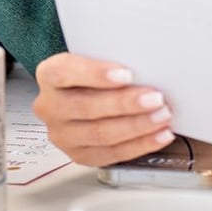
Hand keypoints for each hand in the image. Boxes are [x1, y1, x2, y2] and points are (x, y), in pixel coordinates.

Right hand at [33, 53, 174, 166]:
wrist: (81, 91)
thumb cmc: (92, 71)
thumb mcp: (94, 55)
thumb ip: (110, 58)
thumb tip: (145, 64)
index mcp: (49, 74)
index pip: (66, 73)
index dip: (96, 74)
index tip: (127, 74)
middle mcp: (50, 106)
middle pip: (87, 107)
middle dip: (125, 104)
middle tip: (156, 98)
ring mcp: (62, 134)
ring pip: (100, 134)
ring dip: (137, 127)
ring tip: (162, 116)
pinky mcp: (79, 154)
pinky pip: (111, 154)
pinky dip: (140, 145)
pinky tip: (159, 136)